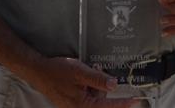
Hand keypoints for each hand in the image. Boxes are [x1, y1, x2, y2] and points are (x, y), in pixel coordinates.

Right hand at [23, 57, 139, 106]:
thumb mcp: (81, 72)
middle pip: (102, 100)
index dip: (123, 103)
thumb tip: (114, 85)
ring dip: (94, 85)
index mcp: (82, 105)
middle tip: (96, 71)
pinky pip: (87, 96)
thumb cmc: (57, 71)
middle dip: (101, 86)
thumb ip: (98, 79)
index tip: (136, 101)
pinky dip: (88, 86)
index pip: (108, 106)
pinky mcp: (72, 103)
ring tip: (85, 73)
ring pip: (94, 97)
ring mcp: (75, 106)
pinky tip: (82, 78)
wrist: (39, 72)